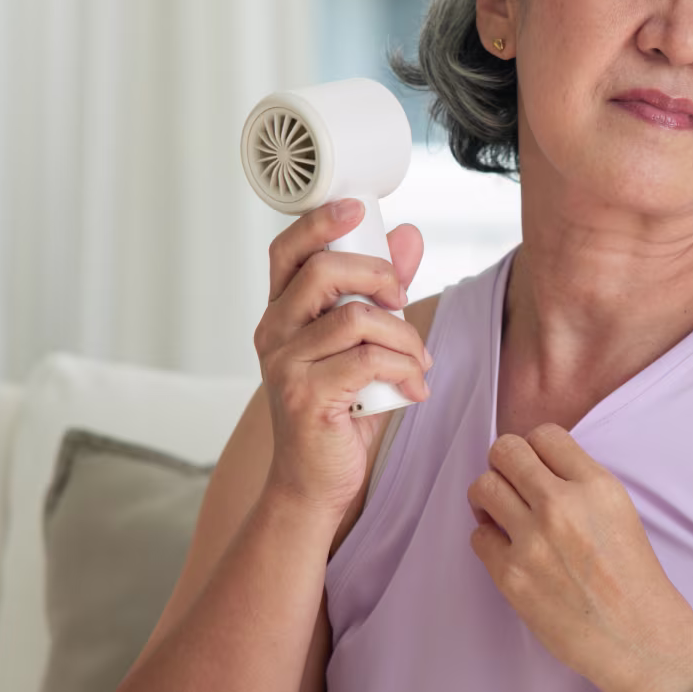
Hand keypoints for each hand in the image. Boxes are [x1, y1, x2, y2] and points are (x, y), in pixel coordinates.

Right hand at [254, 198, 432, 519]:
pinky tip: (414, 387)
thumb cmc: (340, 412)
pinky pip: (367, 360)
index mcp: (282, 313)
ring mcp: (284, 365)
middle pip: (323, 271)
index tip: (358, 209)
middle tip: (403, 298)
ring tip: (418, 360)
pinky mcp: (305, 397)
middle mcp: (274, 333)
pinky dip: (404, 368)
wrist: (316, 483)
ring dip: (403, 334)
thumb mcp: (363, 344)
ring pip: (356, 318)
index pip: (287, 251)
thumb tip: (408, 236)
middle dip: (378, 274)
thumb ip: (381, 292)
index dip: (320, 222)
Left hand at [466, 423, 692, 691]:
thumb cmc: (635, 580)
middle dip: (504, 463)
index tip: (536, 467)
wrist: (639, 639)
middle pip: (506, 451)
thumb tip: (537, 469)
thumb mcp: (621, 513)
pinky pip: (478, 536)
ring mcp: (533, 540)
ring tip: (501, 515)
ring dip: (488, 497)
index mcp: (596, 486)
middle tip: (510, 484)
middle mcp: (562, 505)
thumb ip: (581, 486)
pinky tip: (507, 551)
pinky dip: (488, 539)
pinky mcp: (512, 576)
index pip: (545, 435)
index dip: (536, 449)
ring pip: (483, 487)